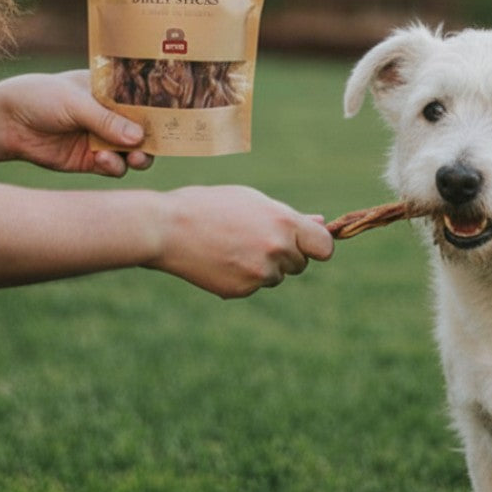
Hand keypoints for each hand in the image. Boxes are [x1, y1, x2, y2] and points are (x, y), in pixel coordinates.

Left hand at [0, 71, 153, 177]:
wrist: (2, 123)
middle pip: (143, 129)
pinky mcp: (90, 161)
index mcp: (107, 90)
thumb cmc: (36, 97)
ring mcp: (101, 138)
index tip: (175, 118)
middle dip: (152, 139)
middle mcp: (109, 115)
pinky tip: (104, 161)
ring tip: (133, 158)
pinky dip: (114, 166)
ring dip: (137, 156)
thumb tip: (139, 138)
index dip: (159, 109)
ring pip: (133, 152)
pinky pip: (114, 167)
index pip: (141, 99)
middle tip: (155, 145)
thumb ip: (106, 120)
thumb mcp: (73, 101)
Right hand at [150, 185, 334, 297]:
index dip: (318, 246)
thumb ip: (288, 216)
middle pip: (300, 263)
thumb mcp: (251, 201)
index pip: (324, 246)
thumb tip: (322, 222)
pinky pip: (254, 286)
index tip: (309, 246)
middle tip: (255, 238)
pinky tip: (220, 260)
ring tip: (232, 246)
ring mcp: (260, 273)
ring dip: (264, 266)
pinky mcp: (242, 290)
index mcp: (284, 222)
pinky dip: (243, 277)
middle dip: (286, 254)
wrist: (167, 229)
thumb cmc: (209, 206)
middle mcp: (277, 250)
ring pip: (276, 276)